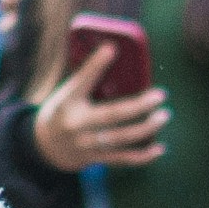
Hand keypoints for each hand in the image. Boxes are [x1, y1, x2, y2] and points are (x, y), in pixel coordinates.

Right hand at [30, 42, 168, 172]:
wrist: (44, 147)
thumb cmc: (62, 112)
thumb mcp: (66, 93)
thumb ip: (87, 80)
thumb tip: (113, 52)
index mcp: (67, 102)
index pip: (82, 81)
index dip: (96, 65)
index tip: (111, 48)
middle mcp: (76, 124)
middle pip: (111, 115)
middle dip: (138, 106)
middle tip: (161, 95)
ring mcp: (87, 144)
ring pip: (121, 138)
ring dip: (146, 128)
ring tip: (164, 116)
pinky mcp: (96, 158)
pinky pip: (122, 159)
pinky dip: (143, 156)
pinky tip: (159, 149)